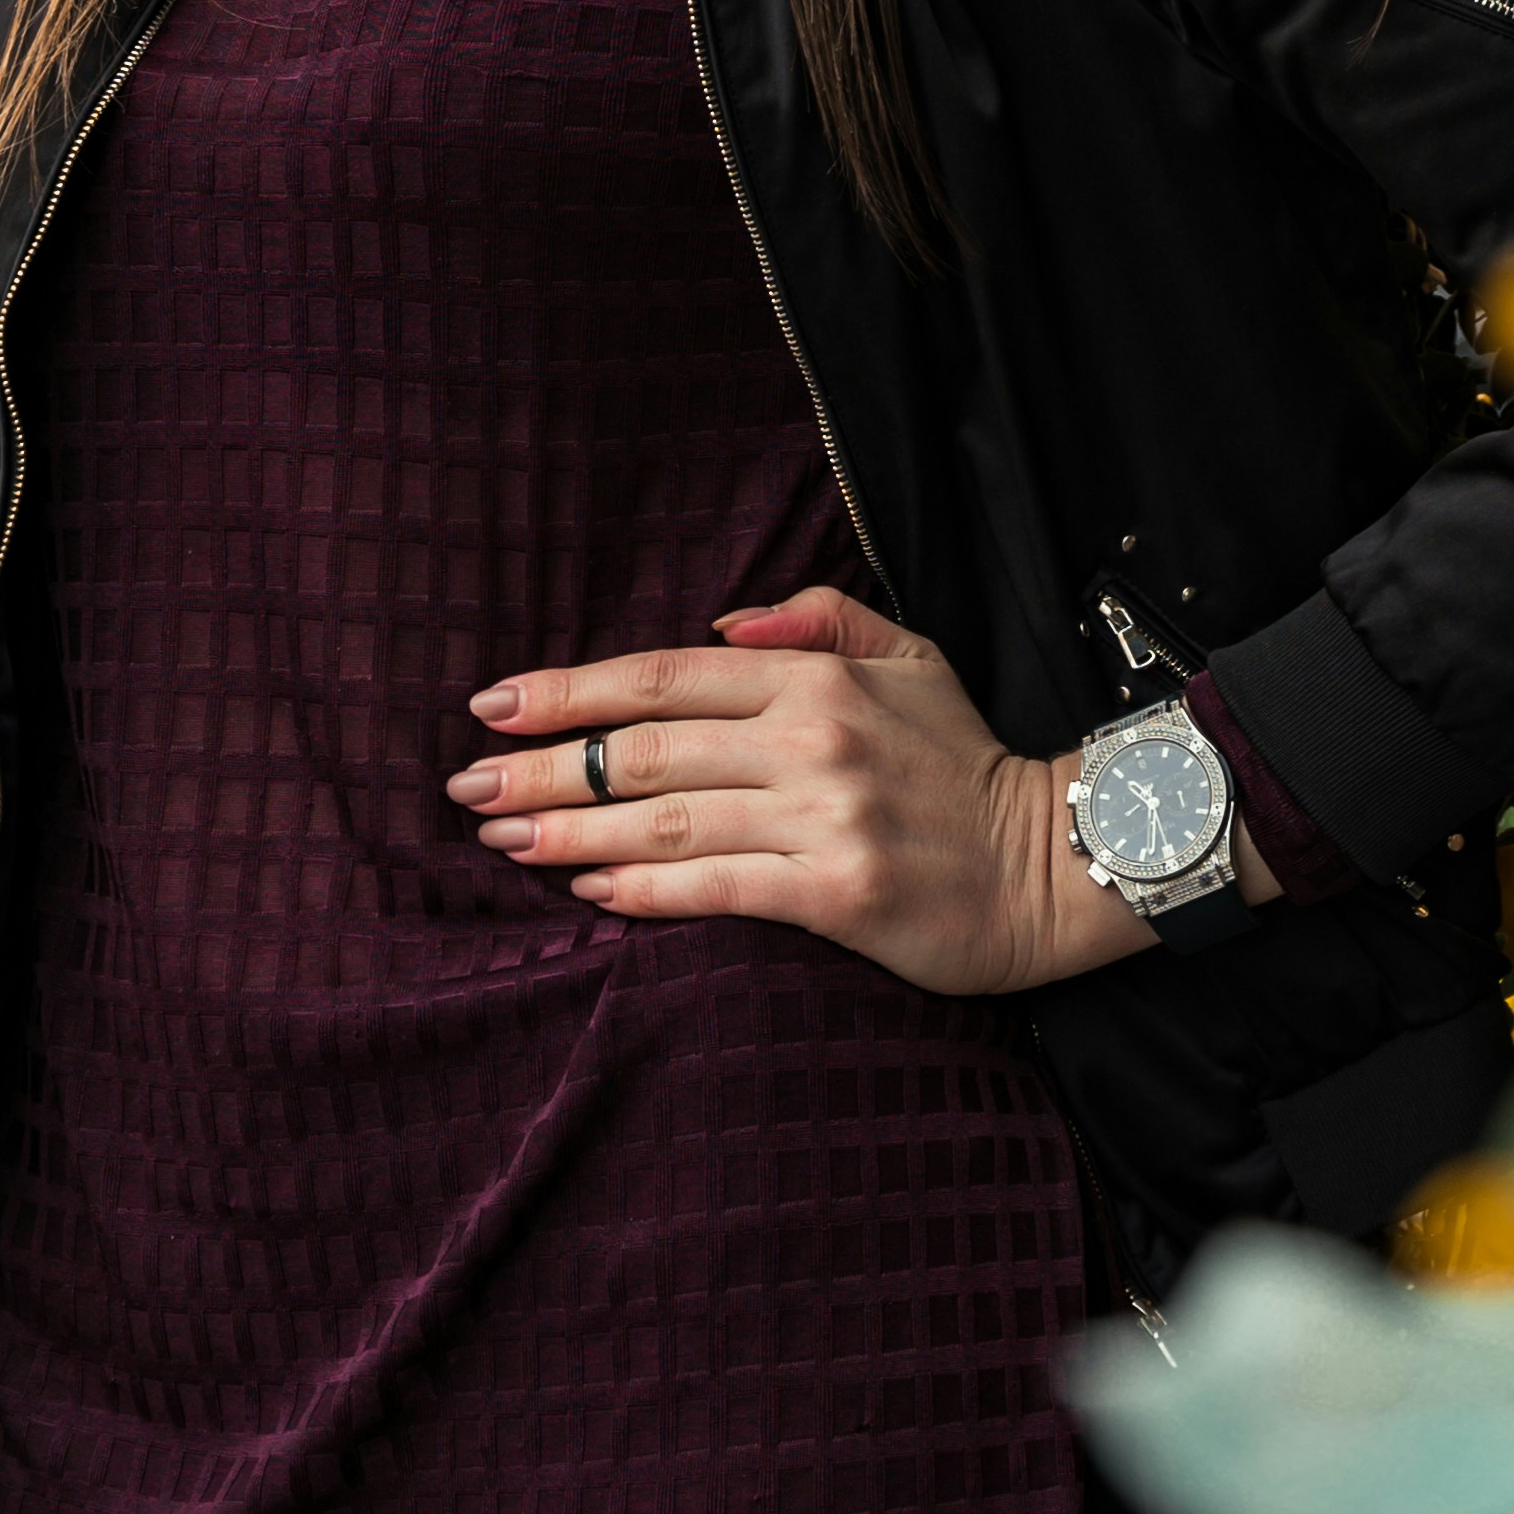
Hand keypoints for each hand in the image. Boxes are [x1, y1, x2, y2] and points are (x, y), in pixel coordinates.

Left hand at [448, 588, 1268, 989]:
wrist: (1048, 862)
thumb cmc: (962, 759)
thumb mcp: (910, 658)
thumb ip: (819, 619)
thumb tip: (720, 621)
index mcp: (816, 676)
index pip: (666, 673)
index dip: (571, 688)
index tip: (492, 704)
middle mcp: (812, 738)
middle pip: (647, 747)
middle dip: (543, 767)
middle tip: (464, 786)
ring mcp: (823, 816)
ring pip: (667, 819)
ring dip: (569, 832)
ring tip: (499, 840)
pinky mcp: (835, 893)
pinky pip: (716, 887)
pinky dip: (643, 890)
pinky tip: (585, 893)